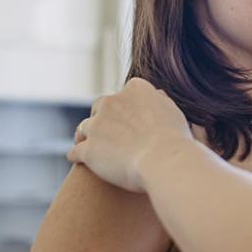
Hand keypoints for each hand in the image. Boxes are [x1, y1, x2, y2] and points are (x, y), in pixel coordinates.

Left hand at [68, 78, 193, 192]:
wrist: (166, 162)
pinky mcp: (87, 149)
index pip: (126, 92)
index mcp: (136, 90)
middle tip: (106, 132)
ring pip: (84, 128)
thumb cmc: (176, 140)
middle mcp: (112, 102)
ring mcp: (97, 125)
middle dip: (102, 118)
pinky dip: (77, 155)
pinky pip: (75, 151)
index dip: (126, 106)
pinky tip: (78, 162)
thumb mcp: (173, 112)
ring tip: (87, 146)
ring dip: (86, 136)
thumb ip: (160, 101)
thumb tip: (156, 94)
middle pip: (100, 106)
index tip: (129, 116)